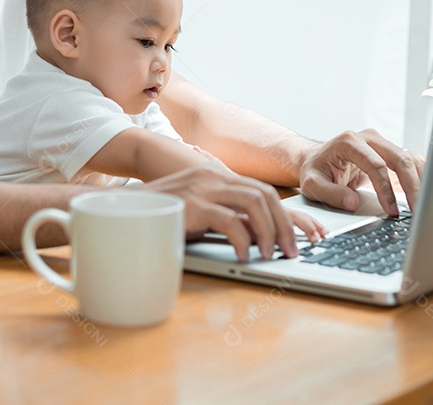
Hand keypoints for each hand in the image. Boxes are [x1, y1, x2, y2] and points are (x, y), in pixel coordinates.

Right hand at [141, 168, 312, 261]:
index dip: (291, 213)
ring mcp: (203, 188)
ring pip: (254, 204)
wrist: (120, 208)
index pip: (264, 191)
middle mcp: (213, 176)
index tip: (312, 232)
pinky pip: (230, 220)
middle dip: (287, 224)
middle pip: (265, 195)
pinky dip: (243, 239)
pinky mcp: (192, 204)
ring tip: (273, 254)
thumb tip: (257, 236)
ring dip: (270, 231)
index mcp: (217, 176)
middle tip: (295, 250)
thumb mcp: (197, 213)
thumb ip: (225, 218)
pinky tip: (245, 255)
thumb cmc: (159, 214)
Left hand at [299, 128, 423, 216]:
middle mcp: (368, 137)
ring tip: (424, 204)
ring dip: (420, 181)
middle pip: (399, 158)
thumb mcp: (311, 184)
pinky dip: (419, 177)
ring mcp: (380, 142)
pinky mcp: (388, 151)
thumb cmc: (314, 171)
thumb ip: (329, 193)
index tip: (392, 210)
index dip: (386, 189)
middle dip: (412, 185)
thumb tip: (352, 203)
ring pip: (409, 158)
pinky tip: (424, 194)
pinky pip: (409, 162)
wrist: (315, 159)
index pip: (376, 165)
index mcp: (348, 142)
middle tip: (417, 210)